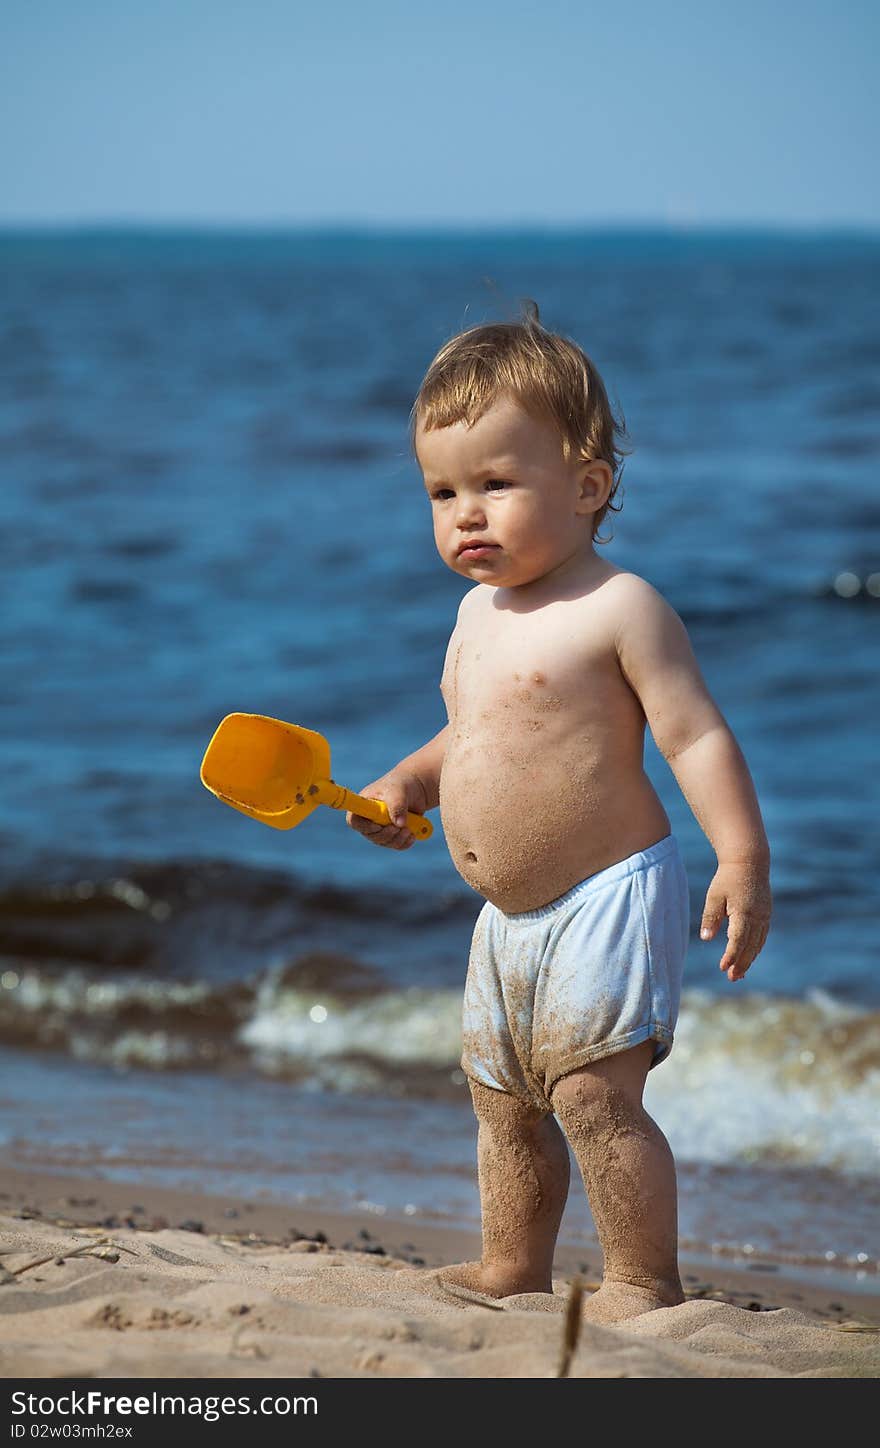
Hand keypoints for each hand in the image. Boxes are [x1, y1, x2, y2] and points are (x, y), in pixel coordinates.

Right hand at [345, 770, 426, 850]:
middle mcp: (369, 817)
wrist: (417, 788)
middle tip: (399, 827)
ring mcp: (380, 827)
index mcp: (364, 804)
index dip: (364, 826)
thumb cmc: (402, 784)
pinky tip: (412, 835)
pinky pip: (395, 845)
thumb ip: (397, 805)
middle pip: (370, 835)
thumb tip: (399, 824)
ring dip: (397, 839)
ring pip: (384, 842)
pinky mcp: (393, 834)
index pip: (354, 820)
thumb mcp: (399, 791)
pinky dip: (404, 842)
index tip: (378, 825)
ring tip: (408, 829)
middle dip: (386, 834)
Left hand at [699, 860, 771, 981]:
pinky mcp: (767, 914)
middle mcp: (758, 917)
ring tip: (738, 973)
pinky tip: (747, 956)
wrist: (749, 862)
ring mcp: (765, 916)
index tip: (722, 967)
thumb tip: (706, 939)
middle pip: (750, 946)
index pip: (738, 940)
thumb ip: (711, 917)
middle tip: (731, 978)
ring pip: (758, 943)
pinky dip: (755, 949)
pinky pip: (762, 936)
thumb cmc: (727, 878)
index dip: (731, 956)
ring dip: (749, 959)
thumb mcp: (714, 896)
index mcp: (744, 912)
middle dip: (741, 964)